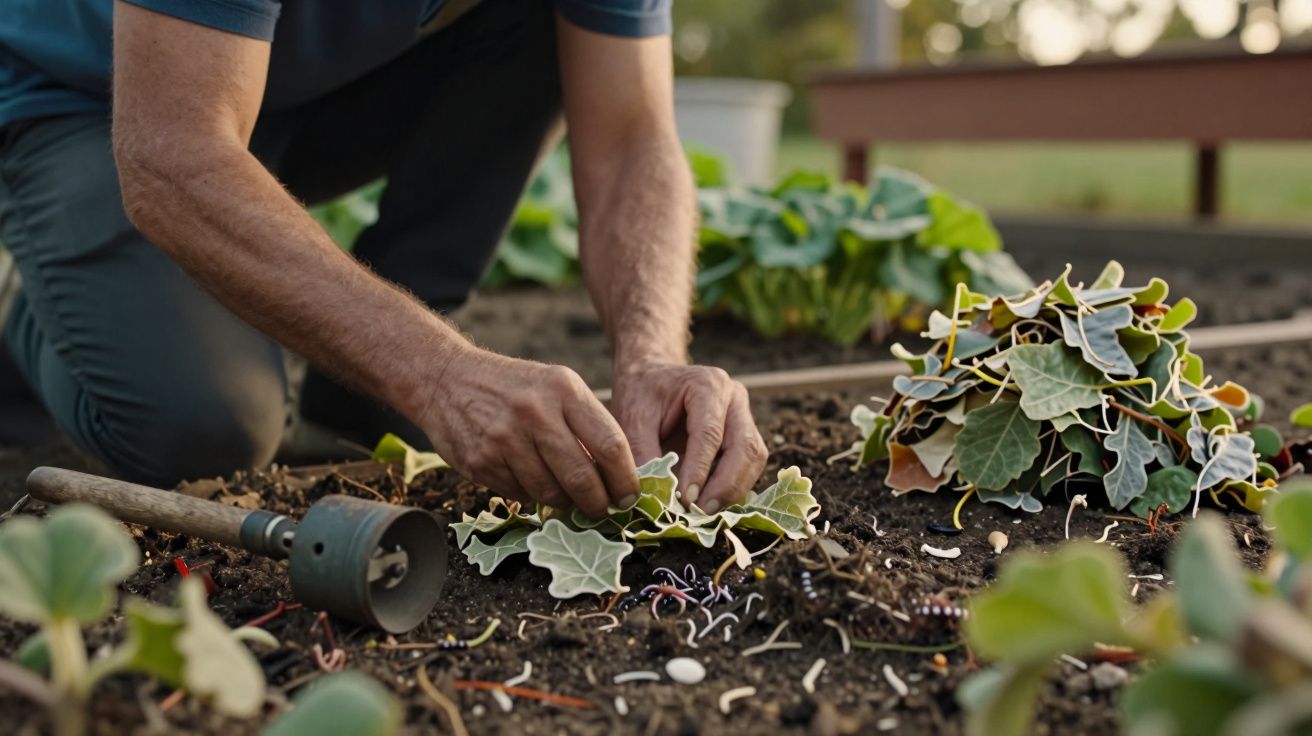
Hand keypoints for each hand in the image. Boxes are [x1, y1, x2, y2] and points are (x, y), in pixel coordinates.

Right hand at [419, 347, 639, 516]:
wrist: (447, 379)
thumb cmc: (515, 388)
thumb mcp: (556, 387)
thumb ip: (586, 425)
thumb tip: (617, 478)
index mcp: (563, 389)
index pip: (610, 444)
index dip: (625, 479)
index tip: (630, 497)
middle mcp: (535, 412)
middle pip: (582, 477)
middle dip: (598, 503)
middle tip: (603, 510)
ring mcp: (504, 439)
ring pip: (551, 493)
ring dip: (564, 502)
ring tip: (566, 494)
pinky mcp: (481, 462)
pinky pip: (520, 495)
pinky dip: (531, 495)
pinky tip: (529, 478)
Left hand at [610, 362, 767, 512]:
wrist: (651, 377)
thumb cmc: (642, 394)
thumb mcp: (633, 418)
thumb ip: (644, 454)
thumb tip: (657, 496)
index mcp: (708, 385)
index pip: (710, 433)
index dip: (700, 470)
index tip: (686, 499)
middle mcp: (734, 398)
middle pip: (744, 447)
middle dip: (726, 485)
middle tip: (702, 512)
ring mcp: (744, 415)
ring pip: (754, 458)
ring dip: (735, 489)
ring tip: (707, 513)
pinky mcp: (744, 434)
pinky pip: (749, 464)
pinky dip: (736, 487)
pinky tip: (714, 503)